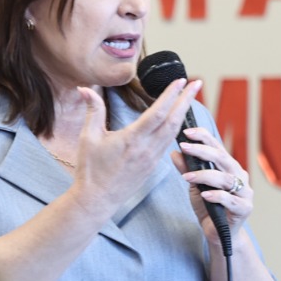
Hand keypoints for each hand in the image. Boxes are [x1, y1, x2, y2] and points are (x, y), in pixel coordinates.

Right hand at [58, 79, 199, 217]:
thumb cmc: (90, 169)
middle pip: (173, 120)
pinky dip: (176, 128)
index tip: (181, 80)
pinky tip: (178, 119)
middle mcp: (147, 149)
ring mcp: (152, 158)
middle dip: (186, 100)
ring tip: (190, 97)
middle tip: (197, 83)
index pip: (158, 112)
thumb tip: (84, 88)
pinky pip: (168, 143)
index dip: (171, 95)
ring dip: (183, 113)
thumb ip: (92, 110)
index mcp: (132, 139)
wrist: (97, 200)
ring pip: (173, 132)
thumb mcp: (87, 137)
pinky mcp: (153, 165)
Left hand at [174, 125, 254, 244]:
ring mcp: (245, 192)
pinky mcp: (244, 208)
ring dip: (204, 175)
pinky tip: (204, 194)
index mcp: (229, 167)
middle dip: (202, 151)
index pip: (217, 146)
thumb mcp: (195, 187)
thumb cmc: (209, 207)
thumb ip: (187, 170)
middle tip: (184, 147)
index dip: (203, 137)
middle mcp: (239, 176)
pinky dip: (216, 196)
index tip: (186, 132)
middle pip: (222, 158)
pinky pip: (230, 199)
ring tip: (187, 177)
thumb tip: (174, 153)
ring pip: (226, 178)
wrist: (220, 234)